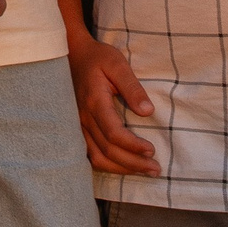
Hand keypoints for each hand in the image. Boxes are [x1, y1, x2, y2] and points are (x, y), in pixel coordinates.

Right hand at [68, 33, 159, 176]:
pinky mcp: (76, 129)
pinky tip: (122, 167)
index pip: (113, 134)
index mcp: (94, 102)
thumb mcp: (117, 64)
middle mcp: (82, 118)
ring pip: (96, 158)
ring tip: (143, 171)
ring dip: (121, 169)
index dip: (133, 146)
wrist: (71, 54)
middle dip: (133, 163)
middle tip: (155, 169)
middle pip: (107, 151)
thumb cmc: (97, 58)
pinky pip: (88, 154)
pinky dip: (106, 165)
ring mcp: (77, 125)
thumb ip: (132, 87)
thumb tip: (148, 112)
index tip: (152, 150)